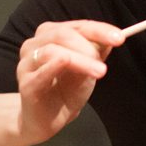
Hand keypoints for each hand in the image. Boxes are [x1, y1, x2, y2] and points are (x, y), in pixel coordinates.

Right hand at [17, 20, 123, 143]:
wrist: (48, 119)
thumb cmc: (66, 89)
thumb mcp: (88, 67)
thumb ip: (97, 52)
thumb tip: (112, 38)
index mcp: (51, 35)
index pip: (78, 26)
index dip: (99, 30)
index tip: (119, 38)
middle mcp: (35, 45)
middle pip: (63, 34)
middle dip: (88, 46)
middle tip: (105, 63)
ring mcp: (28, 64)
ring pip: (53, 51)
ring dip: (80, 60)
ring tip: (99, 72)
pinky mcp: (26, 84)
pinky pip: (40, 72)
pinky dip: (55, 66)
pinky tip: (67, 65)